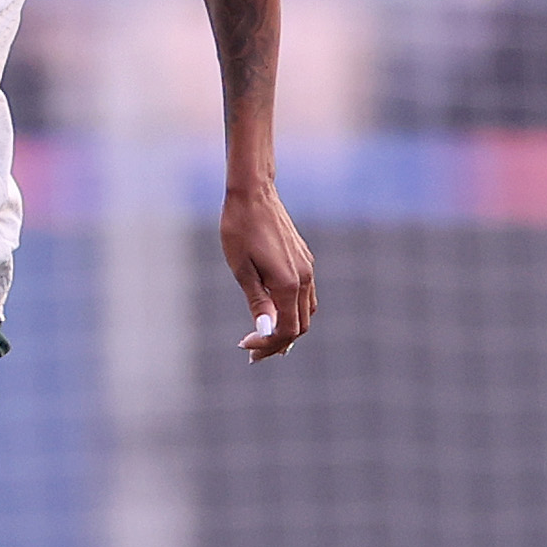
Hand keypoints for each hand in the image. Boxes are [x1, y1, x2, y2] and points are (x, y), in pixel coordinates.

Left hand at [223, 180, 315, 361]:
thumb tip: (266, 332)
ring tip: (264, 339)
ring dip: (287, 329)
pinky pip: (305, 296)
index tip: (245, 346)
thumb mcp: (241, 269)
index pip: (286, 330)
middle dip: (277, 343)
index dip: (268, 344)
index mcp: (288, 284)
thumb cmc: (239, 230)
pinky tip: (274, 312)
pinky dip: (292, 312)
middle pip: (300, 326)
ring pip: (305, 312)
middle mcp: (304, 278)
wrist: (253, 194)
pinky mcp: (304, 260)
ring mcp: (307, 268)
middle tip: (251, 352)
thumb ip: (257, 302)